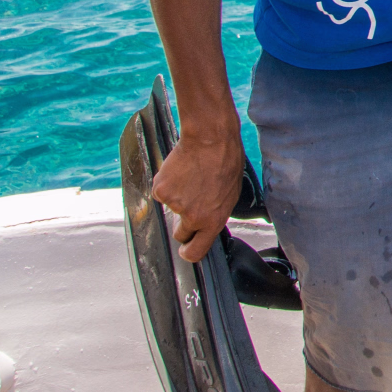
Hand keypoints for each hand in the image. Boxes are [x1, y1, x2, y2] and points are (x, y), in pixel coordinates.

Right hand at [151, 125, 245, 262]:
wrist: (210, 139)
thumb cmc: (226, 161)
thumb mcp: (231, 193)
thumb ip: (217, 212)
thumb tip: (208, 222)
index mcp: (213, 220)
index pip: (196, 251)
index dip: (189, 252)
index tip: (187, 249)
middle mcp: (192, 216)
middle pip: (180, 234)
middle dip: (183, 224)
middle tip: (192, 204)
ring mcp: (174, 204)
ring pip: (172, 208)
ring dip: (179, 197)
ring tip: (194, 177)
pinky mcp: (160, 190)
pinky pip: (162, 193)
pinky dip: (169, 184)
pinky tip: (182, 171)